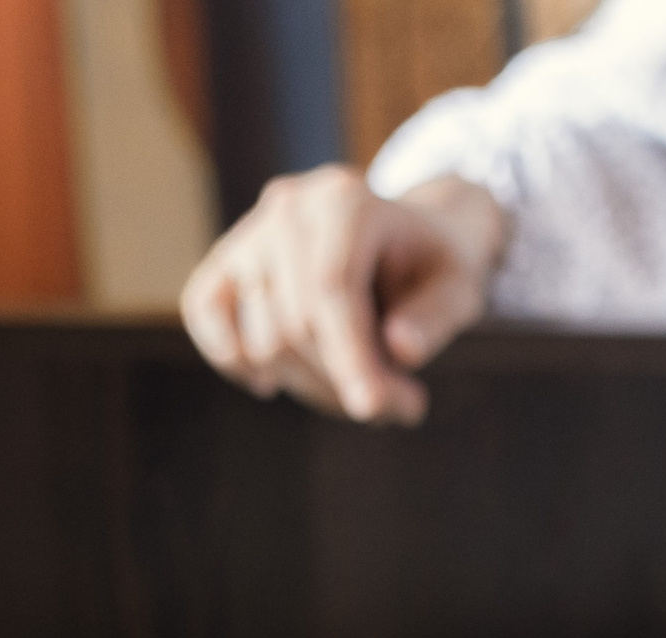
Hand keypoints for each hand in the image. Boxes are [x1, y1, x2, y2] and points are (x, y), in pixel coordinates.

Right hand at [180, 168, 505, 424]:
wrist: (409, 235)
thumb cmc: (435, 266)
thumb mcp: (460, 288)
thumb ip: (435, 318)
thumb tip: (400, 348)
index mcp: (346, 201)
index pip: (331, 288)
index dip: (350, 356)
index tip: (372, 408)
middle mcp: (289, 207)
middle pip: (294, 321)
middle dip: (343, 380)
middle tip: (399, 405)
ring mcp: (251, 231)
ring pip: (259, 337)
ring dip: (312, 384)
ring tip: (367, 386)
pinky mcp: (226, 259)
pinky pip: (205, 313)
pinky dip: (234, 359)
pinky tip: (275, 383)